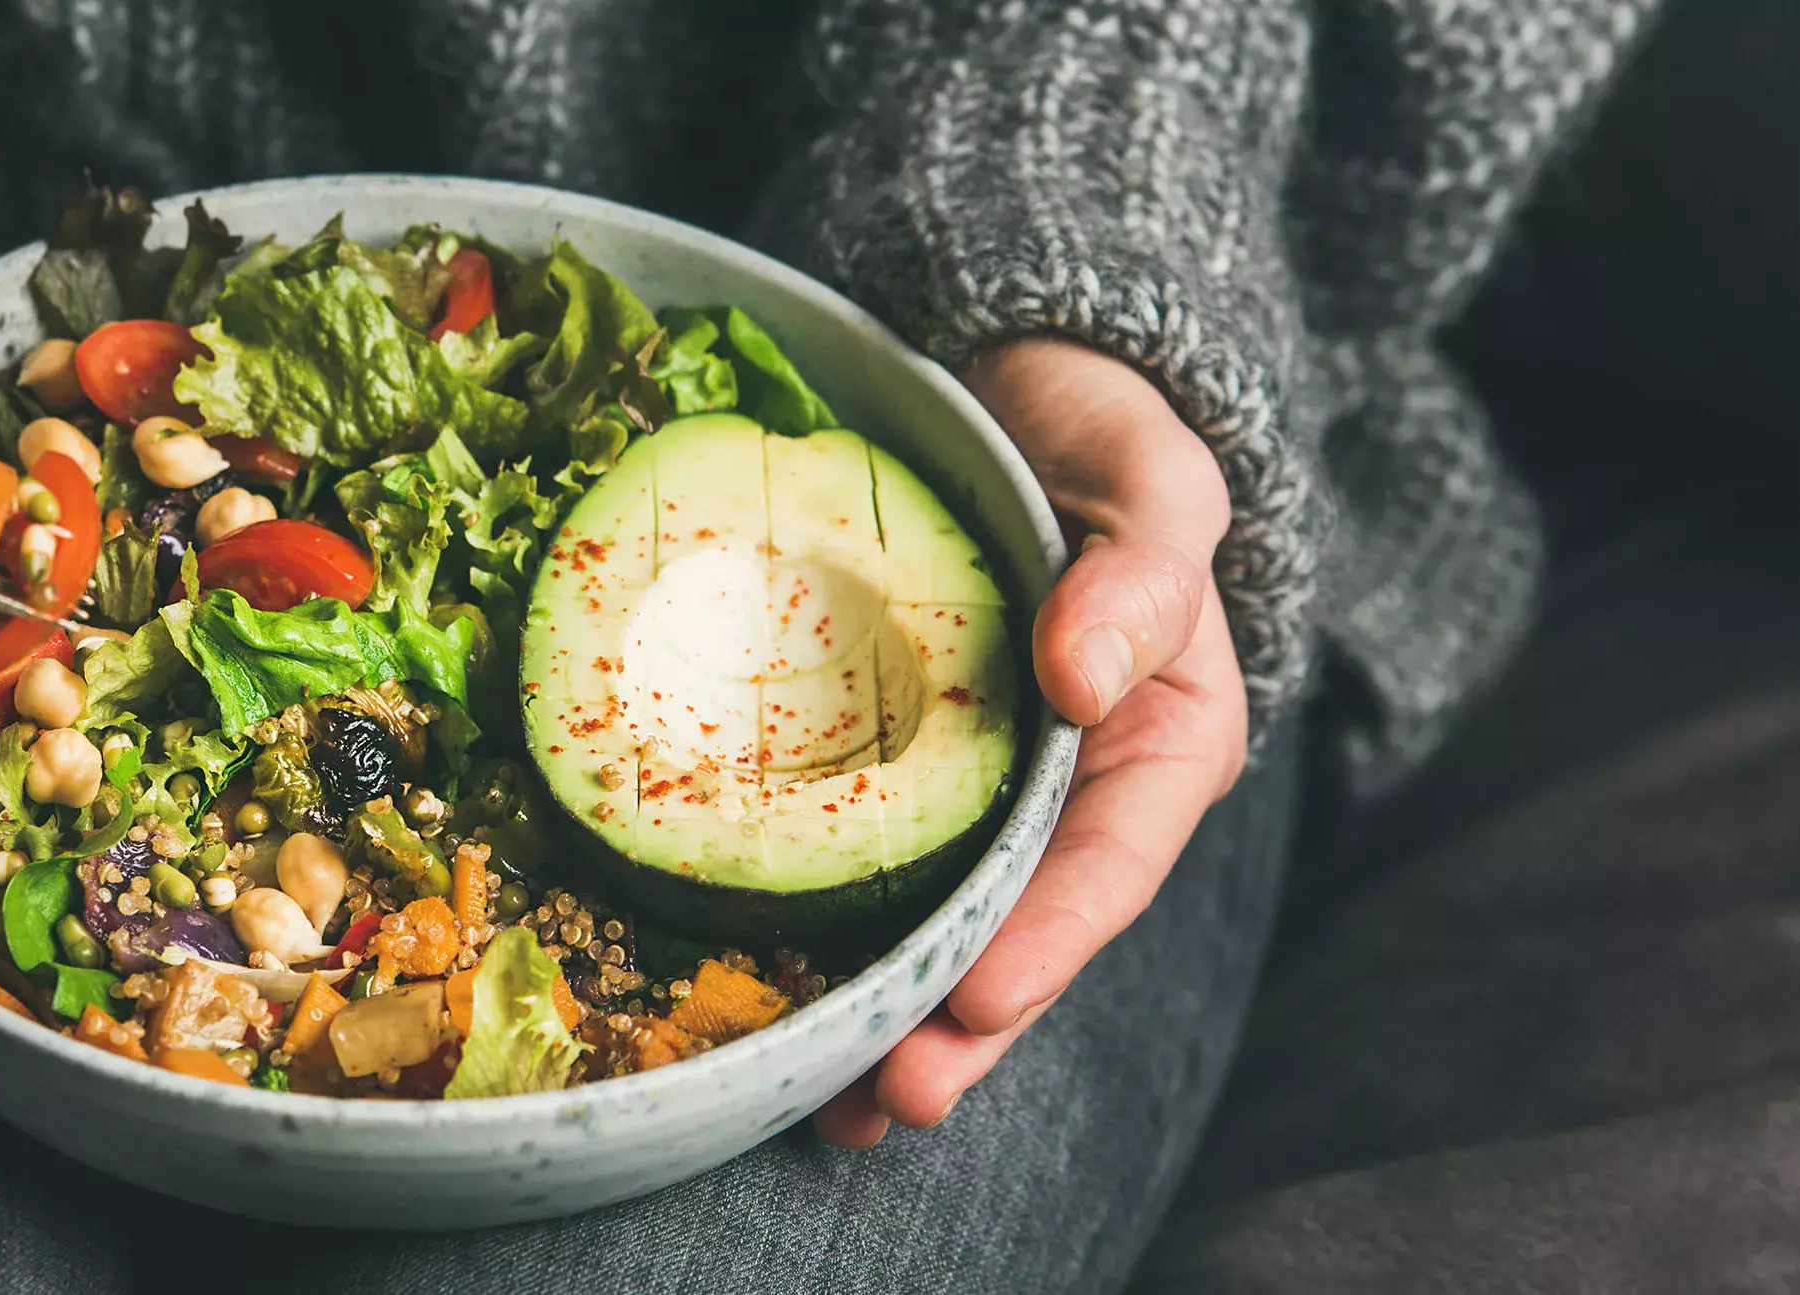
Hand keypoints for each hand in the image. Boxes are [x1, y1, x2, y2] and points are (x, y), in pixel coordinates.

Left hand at [813, 337, 1248, 1146]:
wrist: (1014, 390)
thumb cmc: (1101, 435)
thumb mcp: (1153, 483)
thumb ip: (1142, 574)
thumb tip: (1086, 673)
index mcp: (1156, 745)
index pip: (1108, 866)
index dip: (1047, 942)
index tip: (978, 998)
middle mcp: (1068, 793)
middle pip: (1018, 934)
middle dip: (955, 1028)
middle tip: (885, 1100)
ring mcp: (976, 790)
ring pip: (938, 928)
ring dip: (885, 1022)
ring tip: (826, 1105)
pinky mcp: (888, 769)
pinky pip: (857, 865)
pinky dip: (819, 941)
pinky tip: (762, 1005)